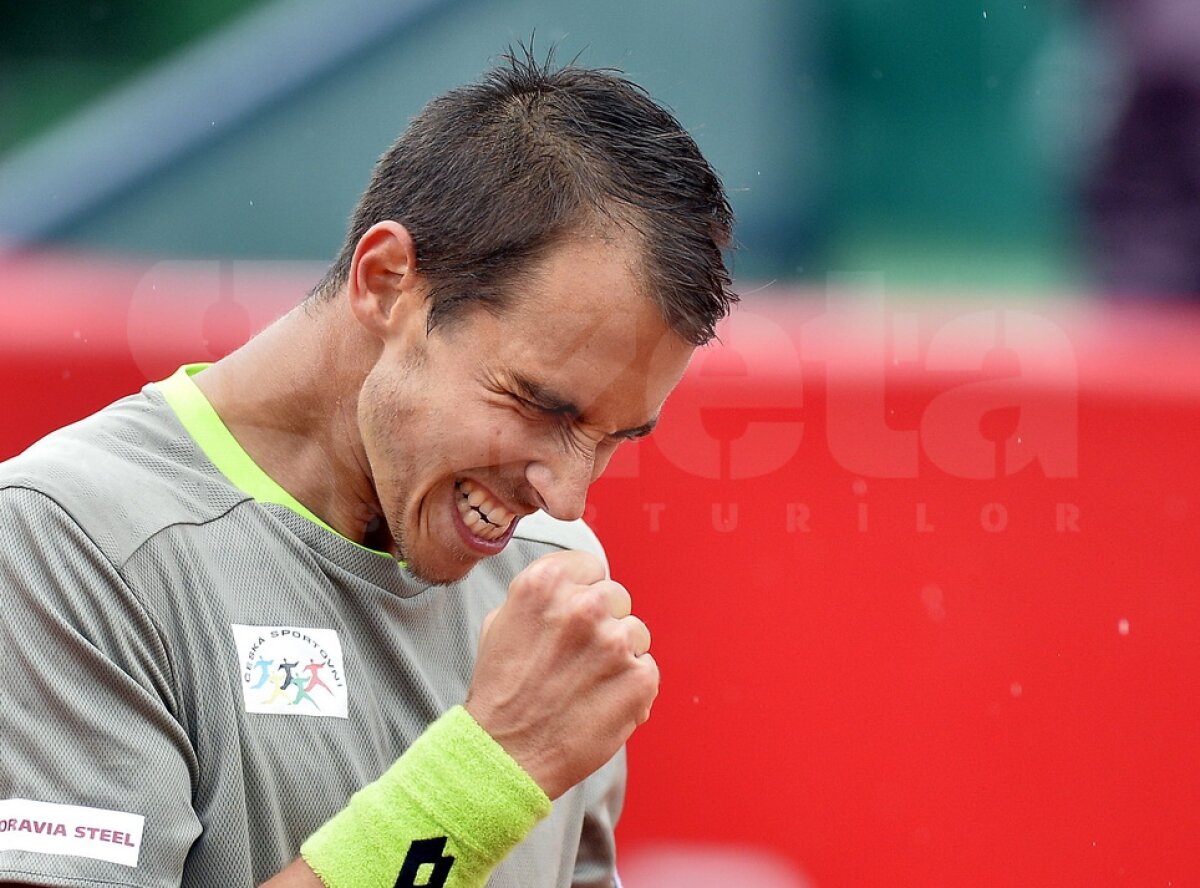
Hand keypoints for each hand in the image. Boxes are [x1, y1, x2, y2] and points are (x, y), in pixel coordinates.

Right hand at [464, 550, 657, 799]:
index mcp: (546, 583)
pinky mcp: (639, 678)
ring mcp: (614, 642)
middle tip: (577, 658)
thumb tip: (572, 586)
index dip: (583, 593)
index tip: (575, 616)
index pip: (591, 567)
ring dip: (619, 655)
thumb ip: (542, 596)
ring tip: (586, 684)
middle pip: (616, 596)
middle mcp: (583, 606)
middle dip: (602, 623)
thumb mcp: (502, 621)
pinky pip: (648, 669)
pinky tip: (601, 702)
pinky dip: (631, 687)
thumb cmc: (501, 692)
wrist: (505, 754)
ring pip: (636, 632)